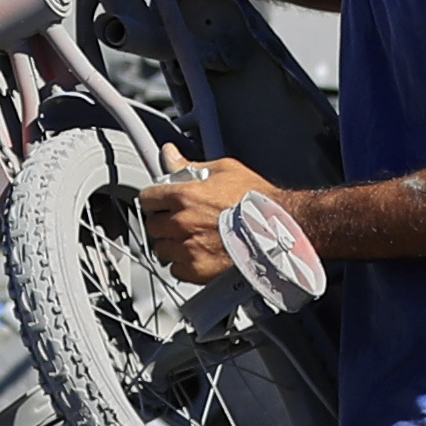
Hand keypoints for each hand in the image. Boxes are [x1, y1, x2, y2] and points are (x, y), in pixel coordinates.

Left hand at [137, 154, 279, 283]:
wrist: (279, 231)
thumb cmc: (257, 201)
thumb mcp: (224, 170)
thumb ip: (190, 166)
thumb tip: (170, 154)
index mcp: (184, 196)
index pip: (147, 198)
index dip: (156, 199)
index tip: (162, 202)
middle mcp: (182, 223)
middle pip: (153, 226)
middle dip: (164, 223)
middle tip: (182, 221)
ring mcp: (188, 249)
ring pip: (162, 250)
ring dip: (172, 245)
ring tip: (193, 239)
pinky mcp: (198, 271)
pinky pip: (176, 270)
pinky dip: (184, 265)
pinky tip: (200, 255)